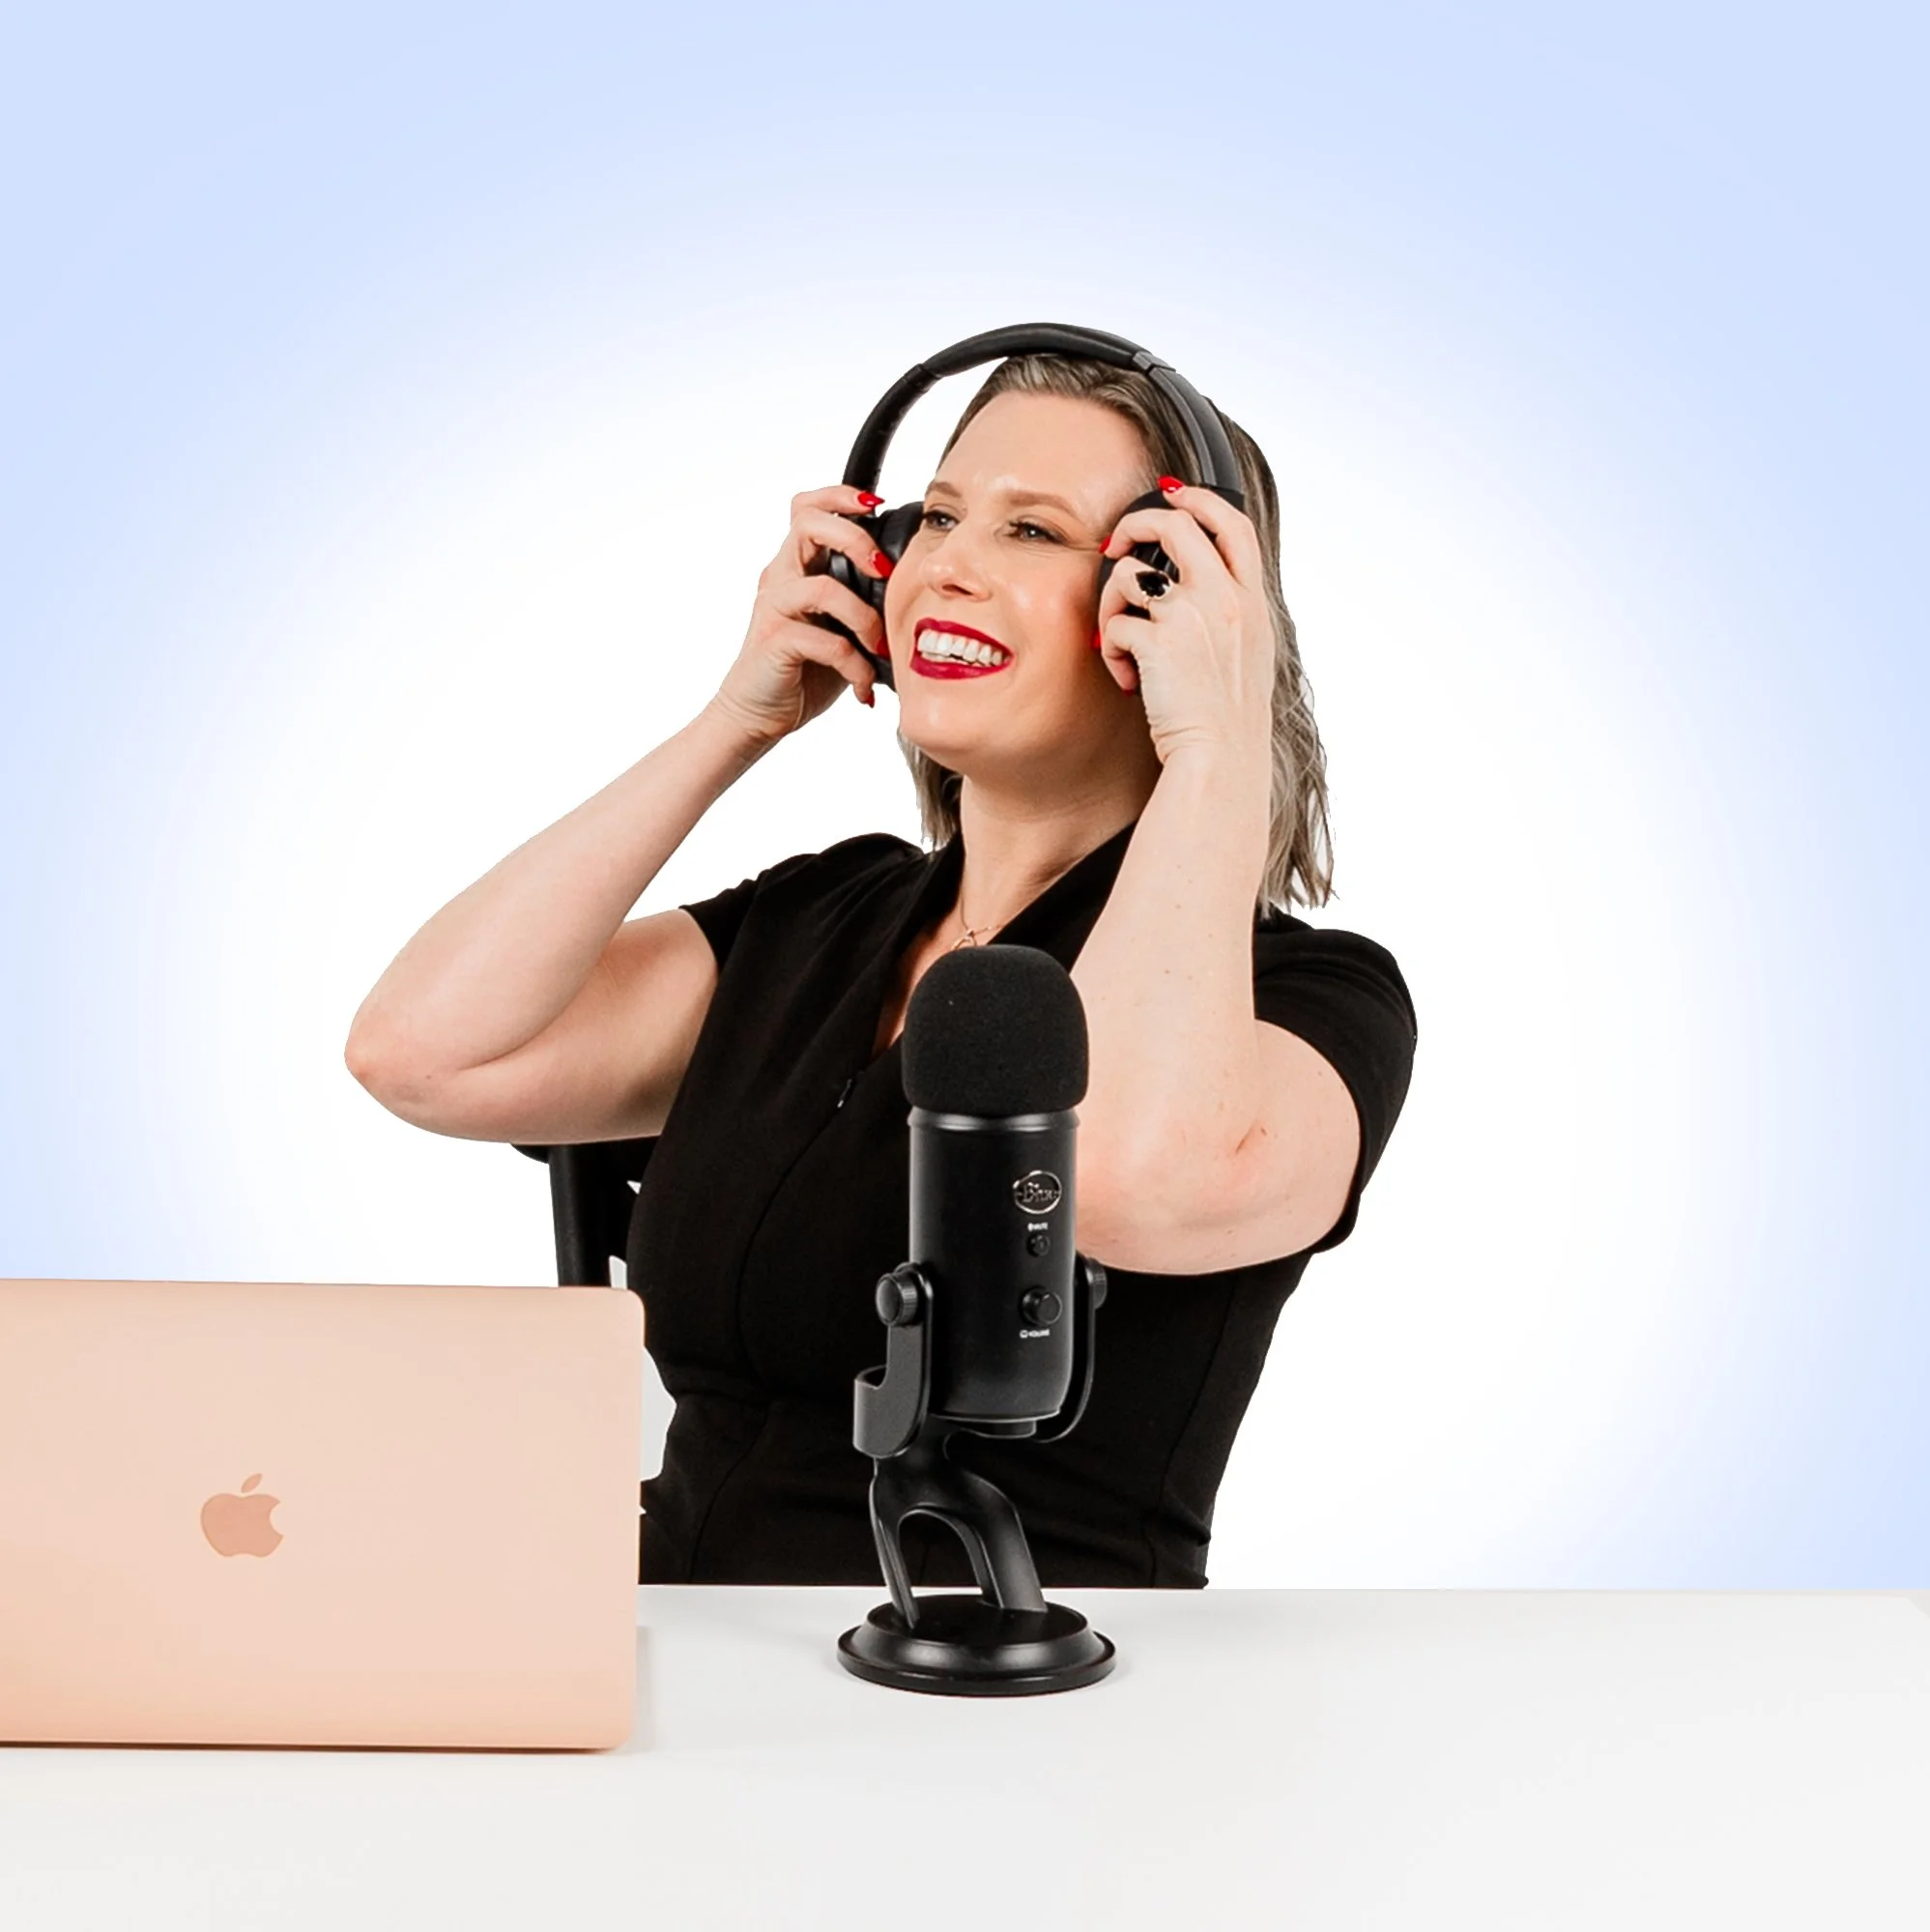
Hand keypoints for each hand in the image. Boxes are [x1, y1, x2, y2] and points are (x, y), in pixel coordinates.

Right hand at [708, 485, 892, 746]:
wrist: (759, 714)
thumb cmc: (804, 671)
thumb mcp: (843, 629)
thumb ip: (866, 603)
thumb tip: (918, 592)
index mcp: (798, 567)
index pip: (809, 508)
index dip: (840, 496)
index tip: (877, 506)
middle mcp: (781, 577)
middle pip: (808, 523)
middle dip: (855, 538)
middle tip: (883, 571)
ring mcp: (773, 607)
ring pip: (822, 588)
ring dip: (863, 618)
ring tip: (880, 648)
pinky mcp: (773, 641)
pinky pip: (824, 642)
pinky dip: (854, 665)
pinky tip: (864, 686)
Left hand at [1094, 481, 1275, 768]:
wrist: (1221, 758)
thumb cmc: (1229, 718)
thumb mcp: (1250, 653)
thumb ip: (1233, 613)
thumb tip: (1204, 586)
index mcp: (1250, 601)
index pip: (1233, 524)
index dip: (1199, 499)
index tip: (1172, 496)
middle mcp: (1224, 599)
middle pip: (1175, 525)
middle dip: (1135, 524)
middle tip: (1115, 547)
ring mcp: (1190, 618)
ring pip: (1130, 574)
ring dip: (1111, 602)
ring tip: (1117, 640)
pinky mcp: (1157, 643)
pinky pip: (1114, 624)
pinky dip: (1111, 650)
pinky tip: (1125, 679)